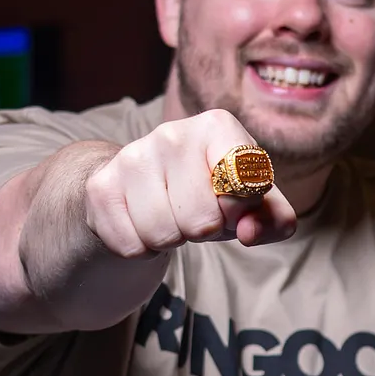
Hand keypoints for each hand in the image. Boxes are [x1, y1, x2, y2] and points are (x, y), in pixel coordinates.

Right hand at [83, 109, 297, 257]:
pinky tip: (142, 223)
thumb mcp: (253, 204)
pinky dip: (142, 248)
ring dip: (173, 240)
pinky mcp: (101, 187)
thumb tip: (250, 231)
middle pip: (203, 221)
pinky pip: (132, 246)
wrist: (142, 188)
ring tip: (170, 217)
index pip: (245, 185)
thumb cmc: (209, 194)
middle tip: (196, 213)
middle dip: (205, 230)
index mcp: (218, 126)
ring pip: (164, 235)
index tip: (233, 200)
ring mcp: (132, 158)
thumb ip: (273, 219)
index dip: (241, 208)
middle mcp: (172, 133)